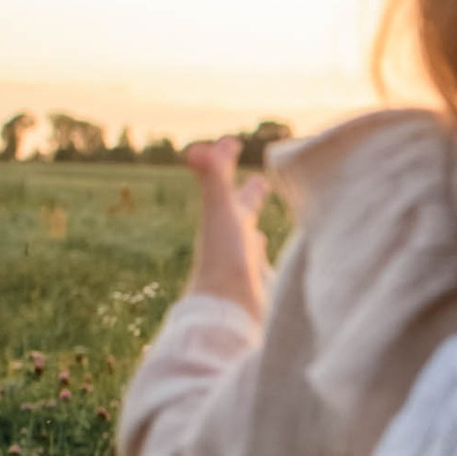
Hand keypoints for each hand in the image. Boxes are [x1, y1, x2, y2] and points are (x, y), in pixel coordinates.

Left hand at [183, 136, 271, 319]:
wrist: (229, 312)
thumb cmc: (226, 262)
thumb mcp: (222, 214)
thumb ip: (213, 181)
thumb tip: (196, 150)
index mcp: (222, 218)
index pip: (223, 182)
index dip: (225, 161)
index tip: (229, 143)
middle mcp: (230, 237)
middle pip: (238, 206)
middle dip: (246, 190)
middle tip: (255, 176)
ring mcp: (241, 259)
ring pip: (246, 230)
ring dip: (251, 215)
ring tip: (257, 209)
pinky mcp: (253, 281)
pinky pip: (256, 256)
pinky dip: (258, 245)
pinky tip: (260, 248)